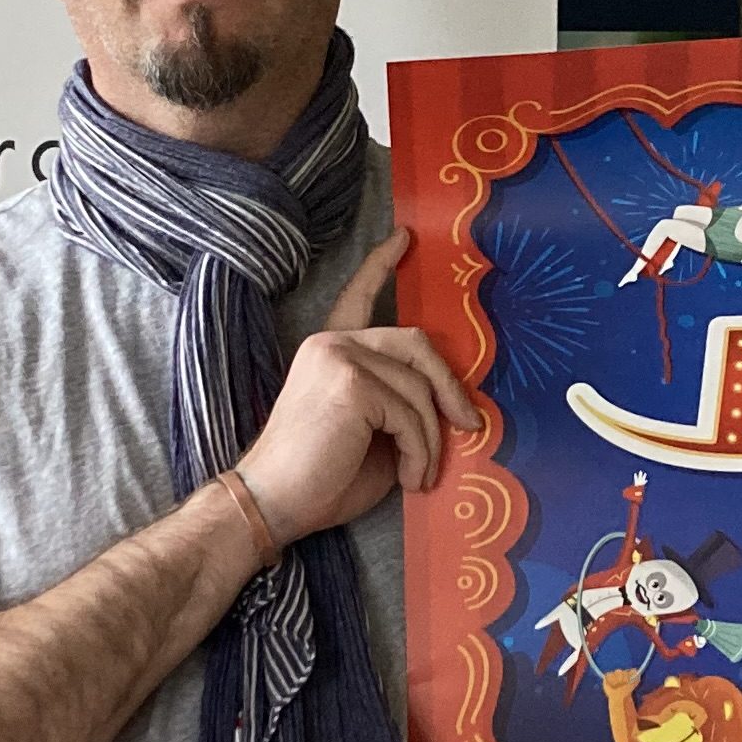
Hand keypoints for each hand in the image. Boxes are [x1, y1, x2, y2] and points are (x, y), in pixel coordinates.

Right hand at [231, 227, 479, 539]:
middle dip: (449, 387)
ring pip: (419, 388)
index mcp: (329, 352)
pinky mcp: (351, 382)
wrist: (272, 504)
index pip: (358, 297)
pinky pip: (411, 414)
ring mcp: (339, 357)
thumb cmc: (318, 481)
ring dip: (430, 440)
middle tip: (469, 424)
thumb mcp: (371, 435)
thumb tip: (452, 409)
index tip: (404, 237)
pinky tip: (409, 478)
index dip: (381, 266)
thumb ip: (399, 407)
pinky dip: (419, 451)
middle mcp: (332, 343)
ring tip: (419, 476)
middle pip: (415, 343)